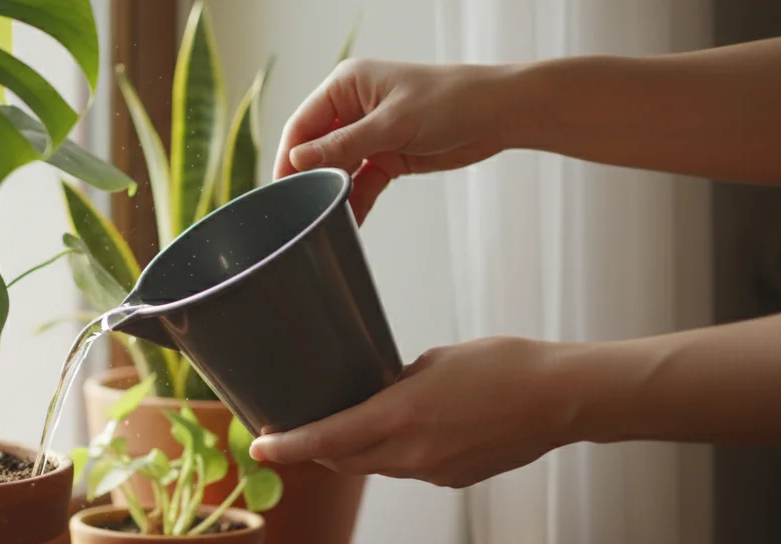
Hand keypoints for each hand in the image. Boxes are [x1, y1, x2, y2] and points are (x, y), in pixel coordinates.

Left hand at [250, 337, 578, 487]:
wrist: (563, 400)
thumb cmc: (504, 366)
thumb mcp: (436, 361)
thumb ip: (396, 383)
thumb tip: (375, 393)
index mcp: (401, 417)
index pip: (327, 440)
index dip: (288, 446)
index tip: (260, 447)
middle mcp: (412, 455)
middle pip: (343, 461)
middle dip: (316, 448)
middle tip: (296, 428)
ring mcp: (433, 474)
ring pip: (376, 467)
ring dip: (357, 451)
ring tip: (353, 422)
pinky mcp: (454, 481)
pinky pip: (409, 470)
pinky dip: (397, 454)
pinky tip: (412, 430)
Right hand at [275, 59, 517, 222]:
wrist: (499, 114)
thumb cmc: (452, 101)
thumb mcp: (392, 124)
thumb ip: (343, 145)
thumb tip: (298, 160)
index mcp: (346, 85)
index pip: (302, 124)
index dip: (289, 157)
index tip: (281, 188)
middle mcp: (352, 107)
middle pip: (316, 149)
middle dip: (311, 178)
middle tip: (302, 210)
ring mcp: (370, 134)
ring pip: (337, 170)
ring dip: (333, 193)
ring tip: (326, 219)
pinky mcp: (387, 156)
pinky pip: (360, 183)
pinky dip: (355, 201)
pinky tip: (349, 221)